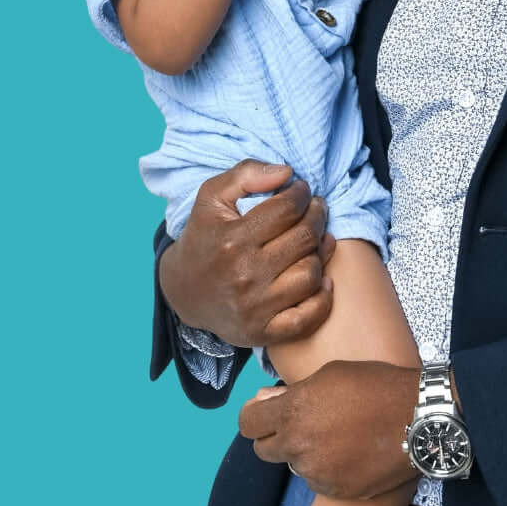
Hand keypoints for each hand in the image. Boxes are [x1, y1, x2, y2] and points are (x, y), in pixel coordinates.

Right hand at [159, 160, 335, 347]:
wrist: (183, 292)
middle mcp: (244, 275)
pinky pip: (308, 318)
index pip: (287, 209)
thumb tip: (286, 173)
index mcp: (232, 240)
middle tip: (315, 210)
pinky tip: (321, 279)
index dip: (302, 193)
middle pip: (304, 239)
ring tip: (314, 241)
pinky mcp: (263, 332)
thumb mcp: (211, 198)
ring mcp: (255, 308)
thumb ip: (245, 174)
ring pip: (311, 274)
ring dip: (320, 254)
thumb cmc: (205, 237)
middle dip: (317, 216)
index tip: (302, 191)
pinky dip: (323, 299)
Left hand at [239, 361, 419, 497]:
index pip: (248, 424)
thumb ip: (292, 391)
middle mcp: (298, 445)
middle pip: (263, 450)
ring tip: (337, 436)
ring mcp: (316, 472)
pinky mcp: (335, 491)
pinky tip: (351, 453)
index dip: (255, 417)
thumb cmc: (375, 385)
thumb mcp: (332, 374)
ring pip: (295, 464)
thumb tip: (262, 402)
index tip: (265, 414)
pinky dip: (328, 469)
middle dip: (276, 437)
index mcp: (294, 412)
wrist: (418, 418)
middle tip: (303, 424)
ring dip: (306, 453)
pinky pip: (319, 481)